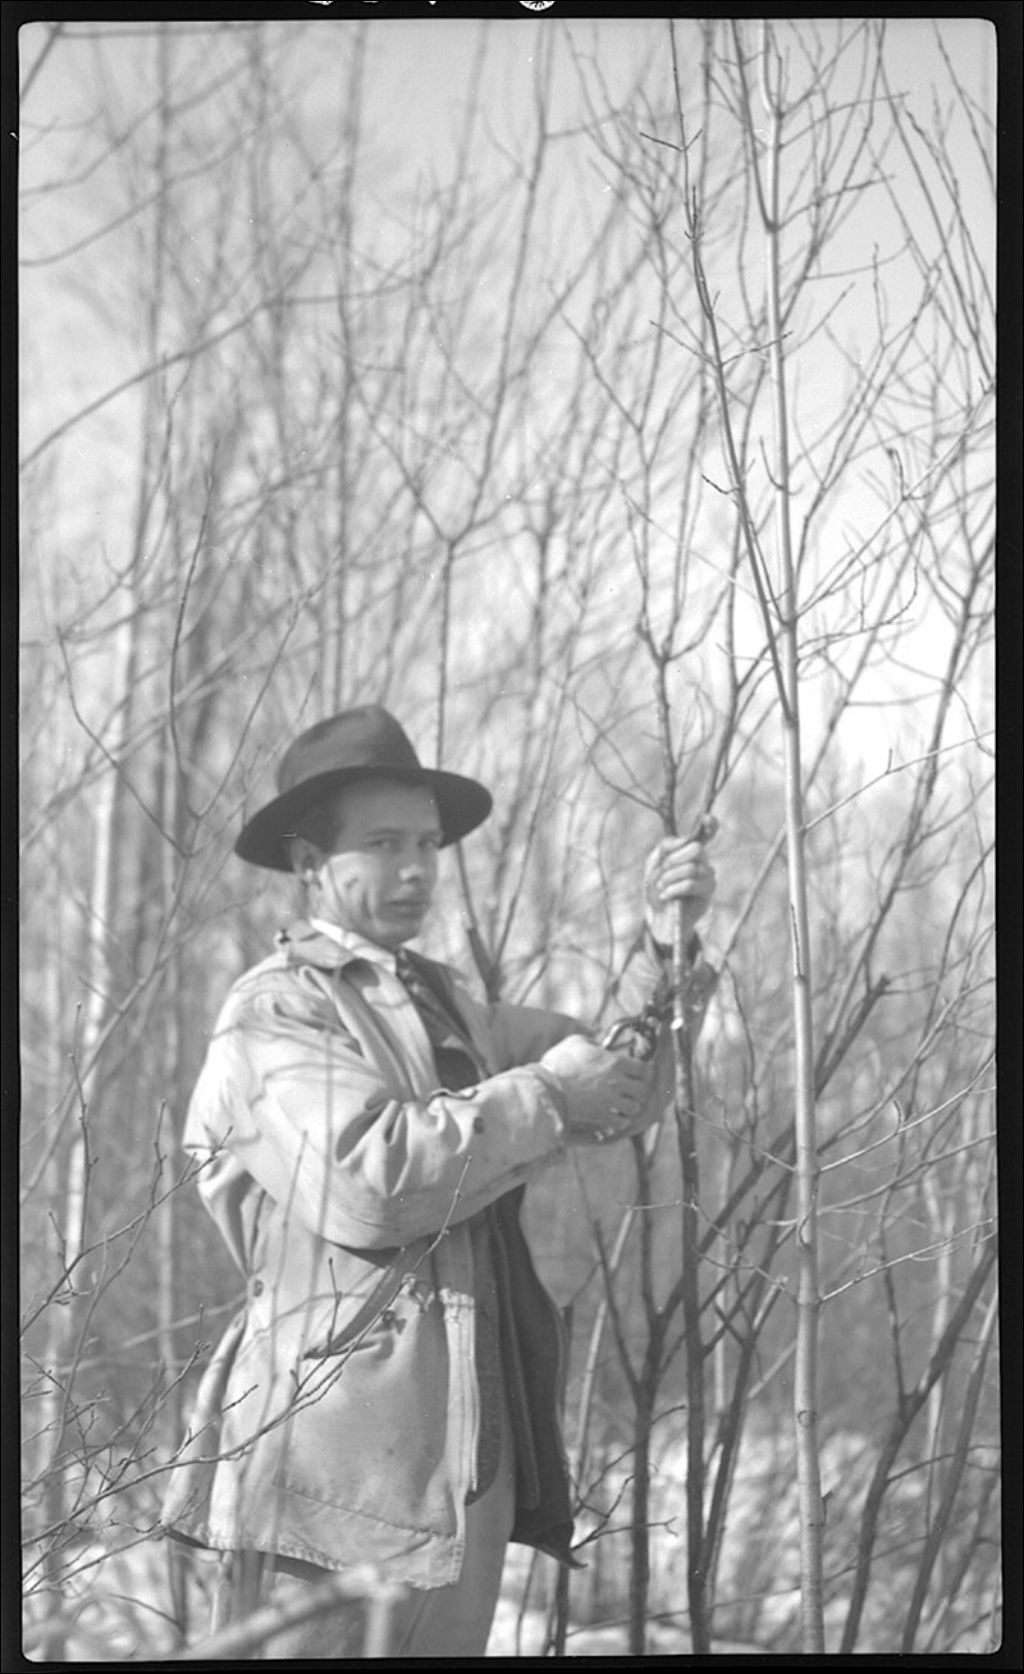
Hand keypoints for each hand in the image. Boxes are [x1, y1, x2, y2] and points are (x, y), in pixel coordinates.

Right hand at [540, 1034, 655, 1145]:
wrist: (547, 1089)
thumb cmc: (559, 1064)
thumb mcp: (575, 1042)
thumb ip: (590, 1041)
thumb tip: (596, 1043)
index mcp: (615, 1063)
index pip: (644, 1068)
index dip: (644, 1070)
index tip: (640, 1072)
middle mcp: (618, 1083)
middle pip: (643, 1089)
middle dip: (639, 1089)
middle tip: (631, 1089)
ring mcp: (610, 1101)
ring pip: (634, 1107)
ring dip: (630, 1106)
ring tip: (623, 1104)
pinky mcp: (601, 1116)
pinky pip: (621, 1122)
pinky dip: (620, 1120)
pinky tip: (614, 1116)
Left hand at [644, 831, 715, 951]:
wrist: (658, 914)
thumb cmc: (657, 887)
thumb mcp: (654, 863)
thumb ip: (665, 847)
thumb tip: (682, 841)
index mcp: (689, 848)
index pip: (707, 831)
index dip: (710, 823)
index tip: (708, 818)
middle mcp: (703, 859)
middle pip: (697, 848)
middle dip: (674, 859)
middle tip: (663, 869)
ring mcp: (708, 875)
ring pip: (692, 868)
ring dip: (670, 877)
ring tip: (661, 887)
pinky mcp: (708, 891)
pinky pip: (691, 884)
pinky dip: (674, 889)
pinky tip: (665, 895)